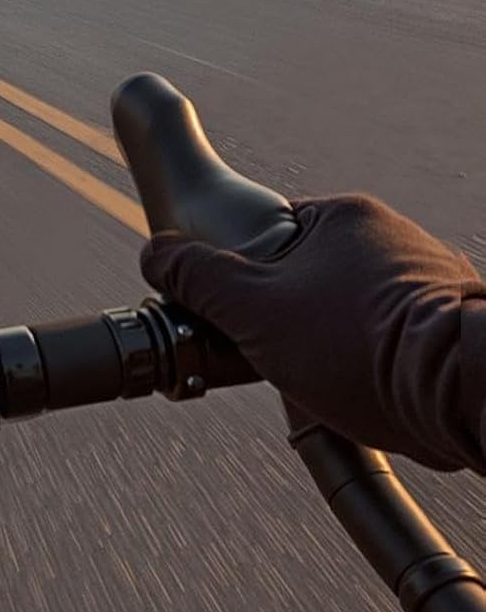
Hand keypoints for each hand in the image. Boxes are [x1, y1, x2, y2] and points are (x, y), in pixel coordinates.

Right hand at [142, 195, 485, 470]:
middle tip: (288, 358)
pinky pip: (395, 340)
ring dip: (337, 349)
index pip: (268, 239)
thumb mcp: (254, 311)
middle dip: (293, 325)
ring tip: (338, 383)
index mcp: (342, 218)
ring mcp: (429, 279)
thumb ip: (197, 278)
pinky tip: (375, 393)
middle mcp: (391, 238)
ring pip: (353, 313)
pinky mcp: (454, 324)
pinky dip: (378, 367)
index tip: (243, 319)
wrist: (470, 392)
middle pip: (311, 278)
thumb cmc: (367, 348)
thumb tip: (156, 255)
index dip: (245, 285)